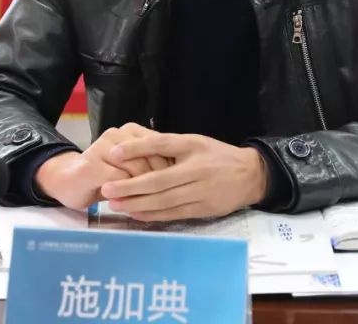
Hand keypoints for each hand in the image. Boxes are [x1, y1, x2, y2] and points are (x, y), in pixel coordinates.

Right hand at [34, 123, 171, 208]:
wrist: (69, 181)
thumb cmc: (106, 176)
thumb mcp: (133, 165)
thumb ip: (152, 162)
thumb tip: (184, 172)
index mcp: (131, 130)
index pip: (160, 145)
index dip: (173, 165)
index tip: (184, 182)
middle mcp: (118, 134)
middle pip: (151, 156)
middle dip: (162, 178)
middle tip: (172, 195)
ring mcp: (103, 147)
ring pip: (136, 169)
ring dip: (147, 189)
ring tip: (155, 203)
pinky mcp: (92, 166)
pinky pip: (119, 182)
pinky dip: (130, 196)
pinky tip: (136, 207)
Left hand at [98, 134, 267, 220]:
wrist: (251, 175)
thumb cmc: (217, 156)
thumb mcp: (196, 142)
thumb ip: (170, 146)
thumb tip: (135, 149)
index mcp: (193, 146)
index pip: (161, 144)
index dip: (137, 148)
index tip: (113, 153)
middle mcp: (196, 169)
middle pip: (159, 179)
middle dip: (130, 186)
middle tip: (106, 189)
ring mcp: (200, 191)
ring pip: (164, 200)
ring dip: (137, 204)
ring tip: (115, 204)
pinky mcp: (203, 209)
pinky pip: (174, 213)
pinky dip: (154, 215)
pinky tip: (136, 214)